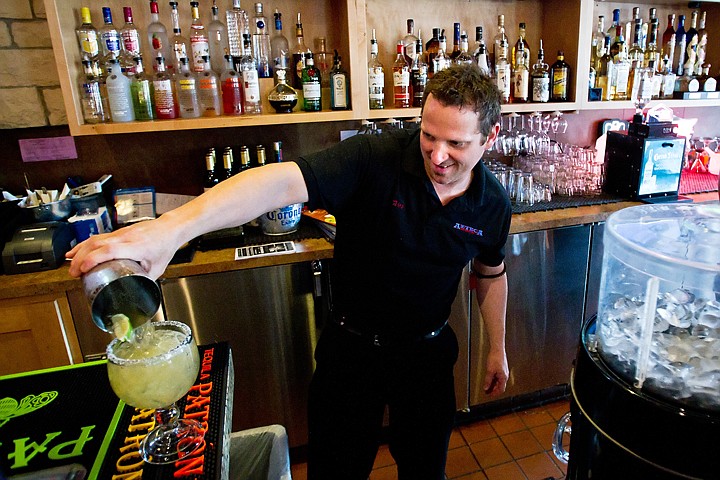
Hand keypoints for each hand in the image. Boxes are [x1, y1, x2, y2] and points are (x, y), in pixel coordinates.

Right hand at [66, 216, 180, 279]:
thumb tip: (133, 293)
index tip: (84, 270)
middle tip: (74, 273)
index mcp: (136, 247)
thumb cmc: (165, 245)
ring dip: (79, 251)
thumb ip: (144, 280)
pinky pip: (97, 237)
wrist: (169, 228)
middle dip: (81, 258)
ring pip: (95, 239)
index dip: (94, 259)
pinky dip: (84, 245)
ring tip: (71, 266)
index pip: (110, 250)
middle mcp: (126, 238)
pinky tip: (75, 252)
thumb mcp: (158, 268)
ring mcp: (120, 233)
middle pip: (97, 244)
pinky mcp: (117, 232)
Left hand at [483, 347, 508, 395]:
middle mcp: (505, 375)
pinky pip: (498, 376)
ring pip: (499, 381)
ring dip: (494, 384)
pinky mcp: (502, 368)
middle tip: (488, 391)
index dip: (495, 393)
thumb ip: (488, 380)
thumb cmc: (495, 358)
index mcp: (504, 377)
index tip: (490, 395)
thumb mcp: (490, 371)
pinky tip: (489, 378)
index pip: (501, 389)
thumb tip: (486, 387)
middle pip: (500, 386)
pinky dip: (494, 379)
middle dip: (494, 389)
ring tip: (487, 385)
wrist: (497, 349)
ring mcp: (504, 371)